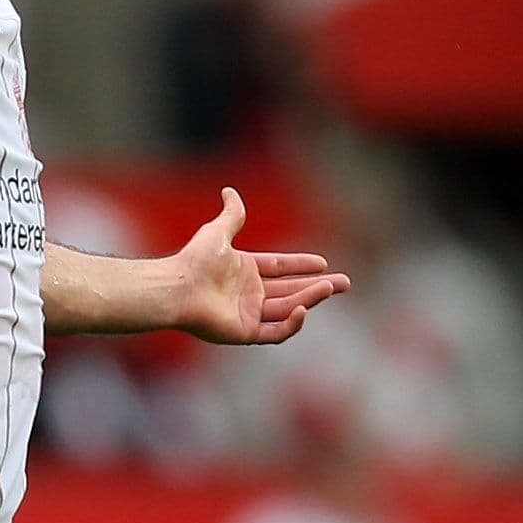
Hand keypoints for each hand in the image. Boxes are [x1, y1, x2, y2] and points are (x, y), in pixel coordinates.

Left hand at [169, 188, 350, 344]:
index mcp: (245, 270)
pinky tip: (304, 309)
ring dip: (310, 298)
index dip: (301, 265)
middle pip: (291, 290)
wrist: (178, 288)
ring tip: (330, 288)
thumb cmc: (194, 260)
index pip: (280, 267)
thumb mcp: (218, 231)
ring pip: (288, 308)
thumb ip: (231, 214)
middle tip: (344, 283)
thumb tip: (229, 190)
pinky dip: (292, 323)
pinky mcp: (246, 332)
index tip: (322, 263)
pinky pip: (275, 331)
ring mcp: (249, 314)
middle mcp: (249, 293)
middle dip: (318, 286)